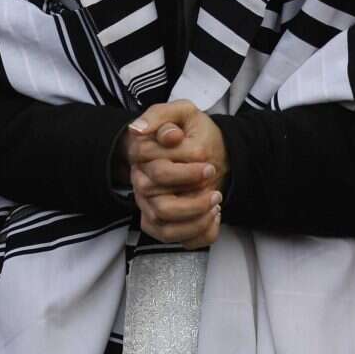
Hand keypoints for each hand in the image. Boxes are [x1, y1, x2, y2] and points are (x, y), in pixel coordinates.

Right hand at [118, 101, 227, 248]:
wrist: (205, 147)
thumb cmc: (191, 131)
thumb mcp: (182, 112)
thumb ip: (161, 116)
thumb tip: (138, 129)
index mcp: (142, 160)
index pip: (158, 173)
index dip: (186, 172)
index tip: (208, 164)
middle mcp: (141, 186)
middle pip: (161, 207)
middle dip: (194, 202)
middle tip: (215, 187)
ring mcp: (150, 207)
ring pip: (167, 230)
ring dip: (197, 221)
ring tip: (216, 205)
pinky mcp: (163, 224)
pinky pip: (179, 241)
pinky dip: (201, 234)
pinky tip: (214, 217)